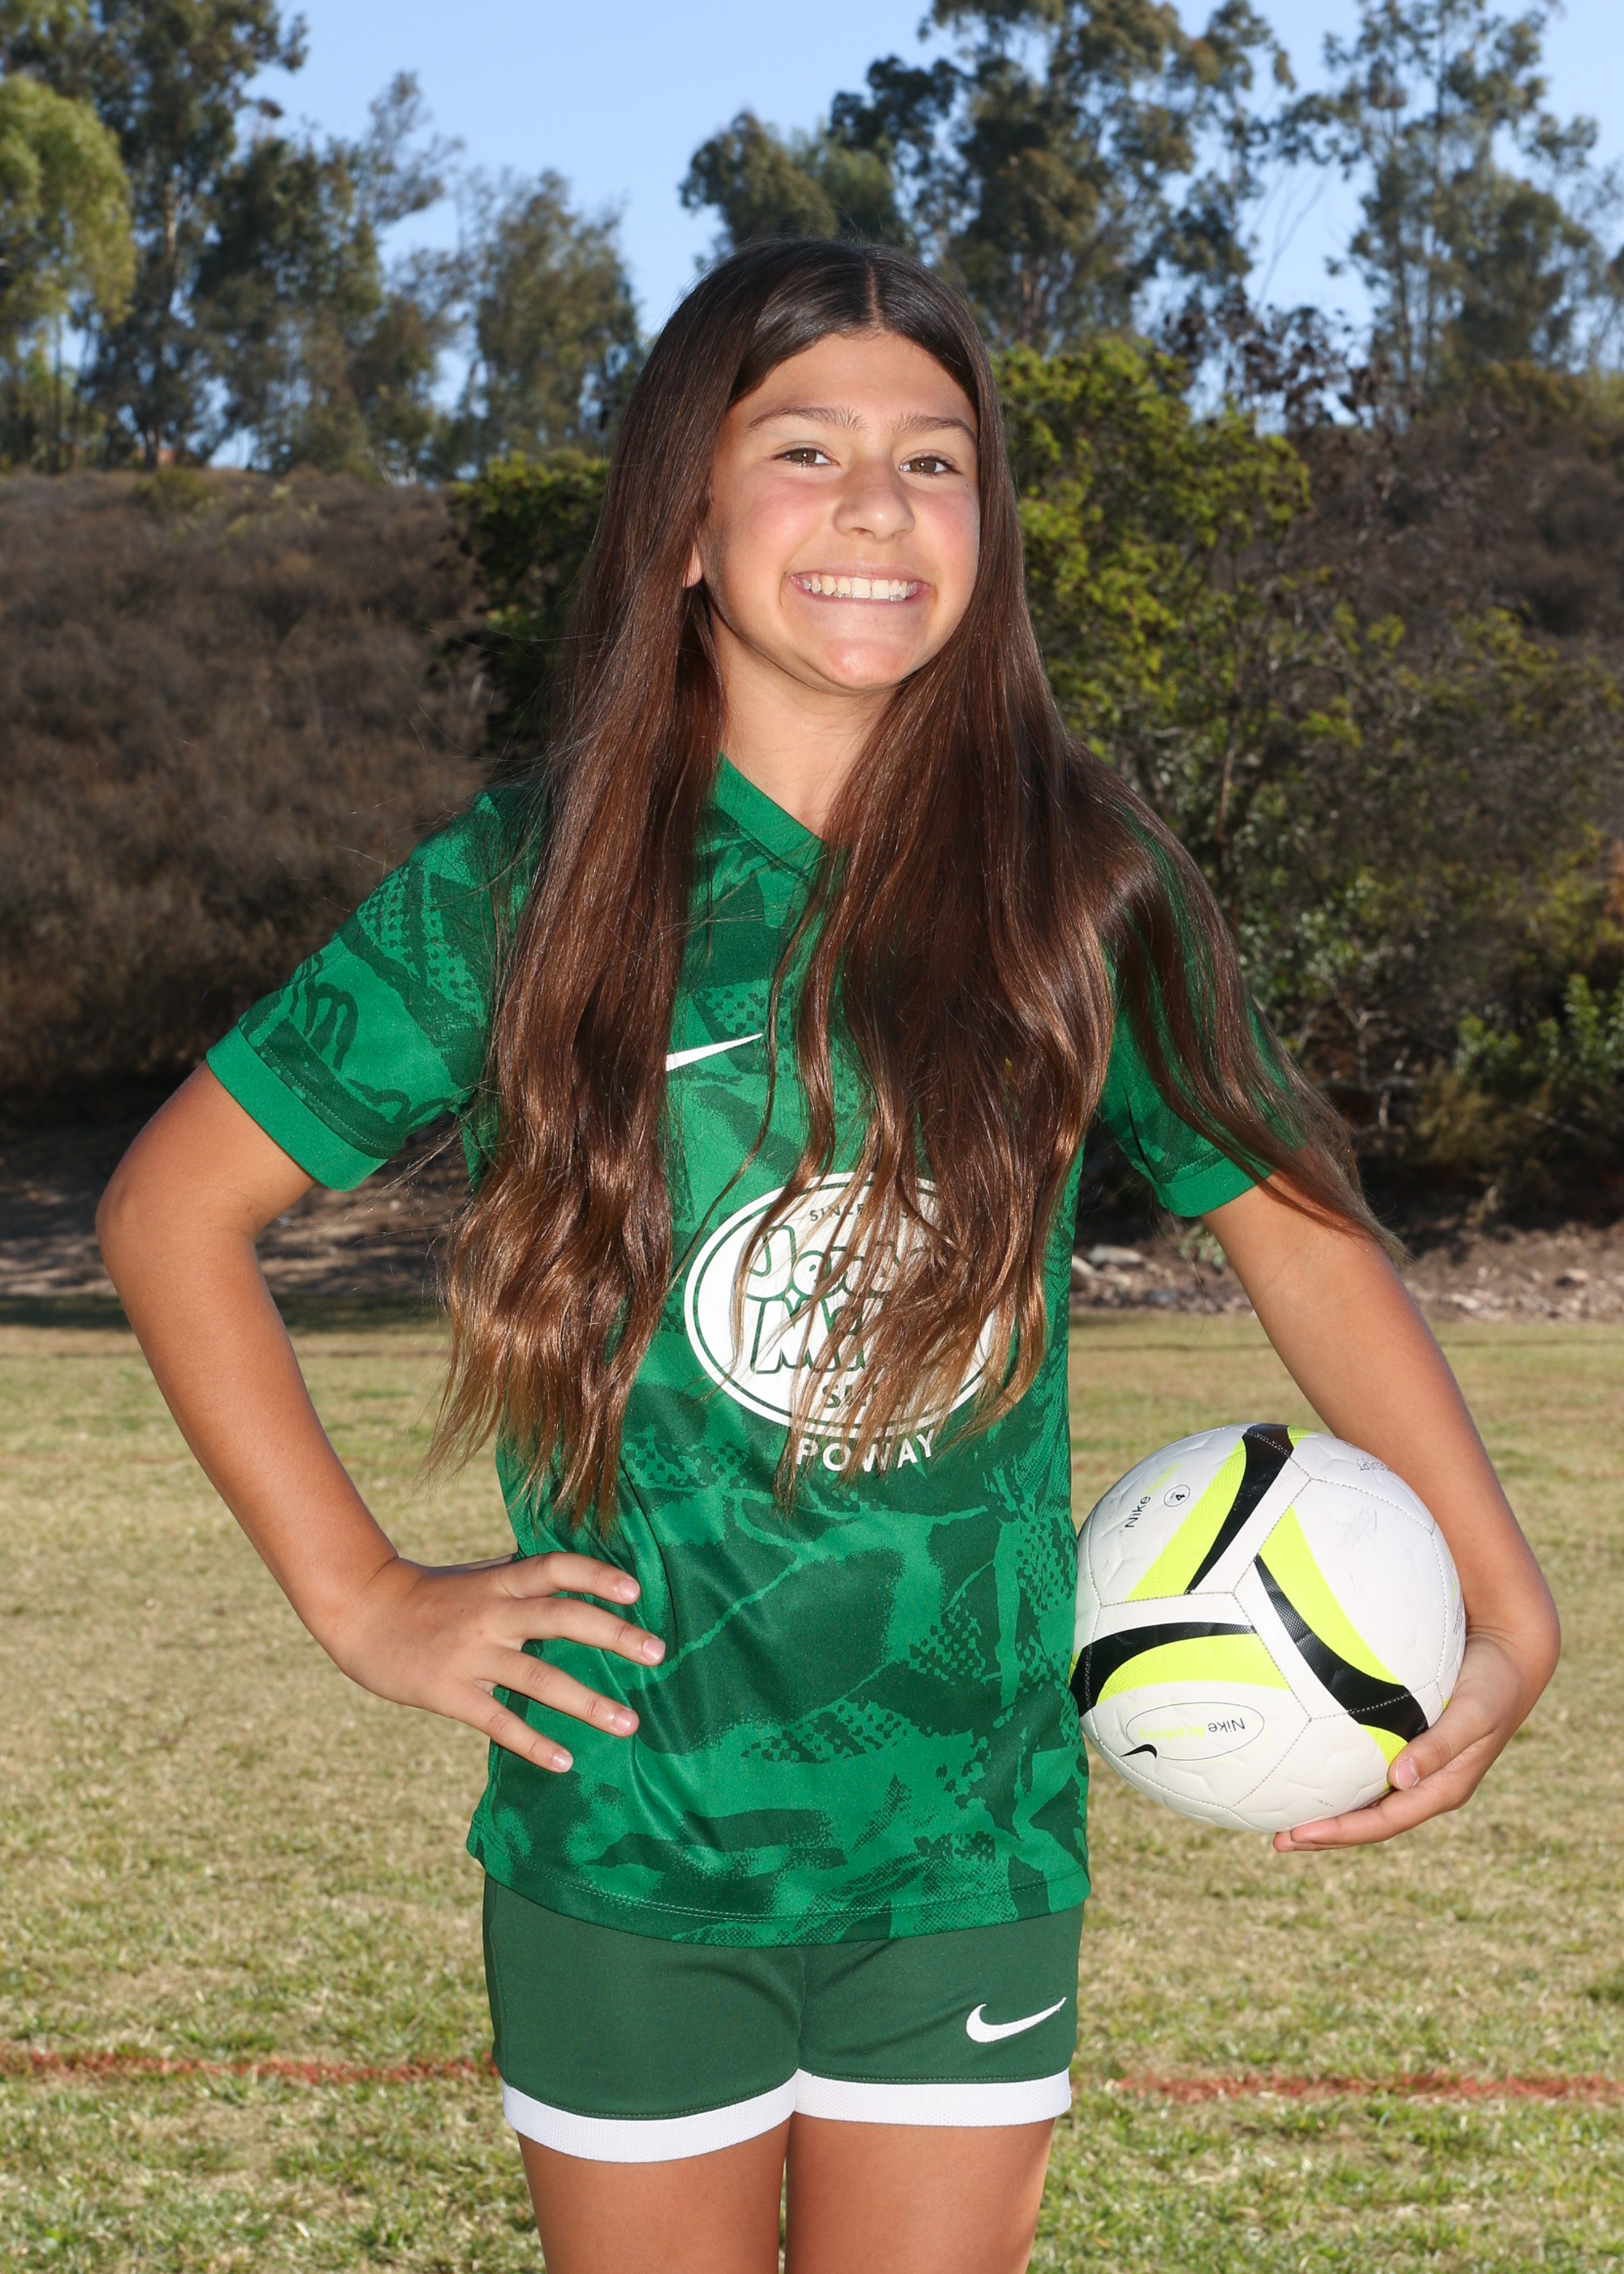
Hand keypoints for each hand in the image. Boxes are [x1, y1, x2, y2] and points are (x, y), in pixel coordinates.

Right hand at [322, 1551, 664, 1772]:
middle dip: (612, 1634)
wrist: (362, 1611)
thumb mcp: (479, 1578)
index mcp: (500, 1583)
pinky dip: (532, 1742)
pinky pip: (497, 1721)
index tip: (637, 1591)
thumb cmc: (431, 1595)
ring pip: (537, 1677)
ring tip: (629, 1722)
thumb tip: (573, 1574)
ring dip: (587, 1701)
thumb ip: (521, 1579)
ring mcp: (470, 1654)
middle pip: (559, 1617)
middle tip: (658, 1652)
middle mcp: (490, 1614)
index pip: (555, 1569)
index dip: (596, 1576)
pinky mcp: (448, 1693)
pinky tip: (565, 1762)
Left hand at [1272, 1629, 1535, 1851]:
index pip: (1383, 1822)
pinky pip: (1368, 1769)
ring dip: (1329, 1812)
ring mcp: (1418, 1769)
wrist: (1511, 1659)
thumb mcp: (1472, 1714)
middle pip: (1369, 1821)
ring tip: (1284, 1817)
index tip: (1299, 1835)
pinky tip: (1310, 1768)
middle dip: (1325, 1835)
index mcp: (1442, 1789)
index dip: (1341, 1833)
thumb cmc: (1493, 1685)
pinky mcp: (1409, 1745)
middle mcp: (1426, 1785)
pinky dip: (1339, 1777)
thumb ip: (1441, 1745)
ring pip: (1366, 1801)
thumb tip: (1401, 1780)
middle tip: (1278, 1841)